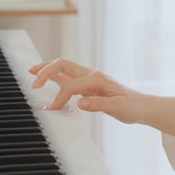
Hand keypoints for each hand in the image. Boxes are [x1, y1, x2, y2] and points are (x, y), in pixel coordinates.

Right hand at [29, 58, 146, 124]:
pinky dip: (55, 77)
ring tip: (33, 73)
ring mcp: (89, 78)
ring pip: (64, 68)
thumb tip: (80, 102)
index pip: (71, 85)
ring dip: (48, 69)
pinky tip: (48, 81)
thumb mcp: (118, 108)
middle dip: (46, 70)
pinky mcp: (88, 84)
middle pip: (63, 64)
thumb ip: (99, 104)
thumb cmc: (132, 106)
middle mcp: (92, 75)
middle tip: (33, 82)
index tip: (52, 110)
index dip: (59, 97)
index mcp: (97, 78)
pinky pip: (68, 77)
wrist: (142, 106)